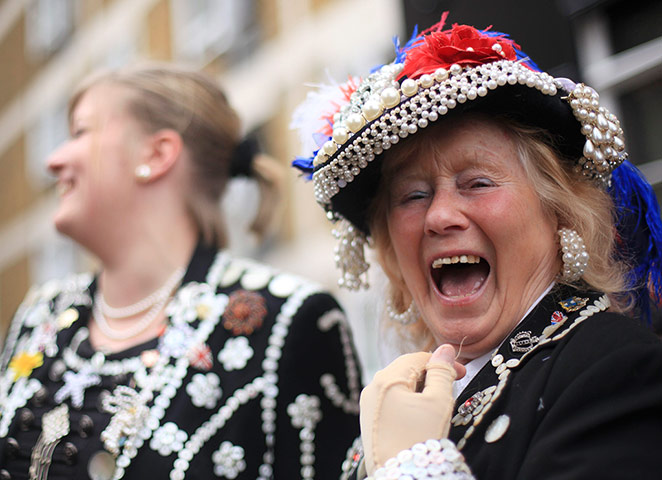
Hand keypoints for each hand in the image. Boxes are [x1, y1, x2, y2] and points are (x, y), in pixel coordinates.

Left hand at [359, 344, 463, 474]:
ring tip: (438, 405)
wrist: (402, 478)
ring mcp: (368, 404)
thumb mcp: (438, 402)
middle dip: (430, 375)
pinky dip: (408, 401)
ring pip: (399, 385)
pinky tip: (422, 416)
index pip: (417, 358)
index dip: (441, 362)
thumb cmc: (420, 441)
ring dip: (420, 389)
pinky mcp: (370, 419)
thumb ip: (441, 372)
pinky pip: (391, 400)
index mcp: (386, 379)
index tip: (461, 373)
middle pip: (406, 370)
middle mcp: (372, 388)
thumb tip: (444, 349)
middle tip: (452, 388)